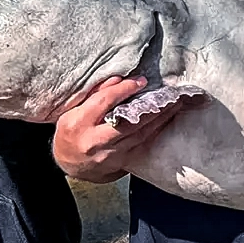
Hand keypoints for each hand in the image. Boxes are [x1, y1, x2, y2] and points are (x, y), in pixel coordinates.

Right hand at [52, 77, 183, 183]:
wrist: (69, 162)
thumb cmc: (71, 131)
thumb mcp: (74, 110)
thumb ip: (96, 94)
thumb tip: (119, 79)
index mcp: (79, 123)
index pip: (104, 102)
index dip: (124, 89)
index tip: (141, 81)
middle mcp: (95, 140)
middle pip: (127, 122)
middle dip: (150, 107)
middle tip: (168, 94)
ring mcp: (109, 154)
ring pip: (139, 135)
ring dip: (159, 119)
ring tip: (174, 105)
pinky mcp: (121, 162)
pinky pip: (141, 145)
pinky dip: (155, 132)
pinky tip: (166, 121)